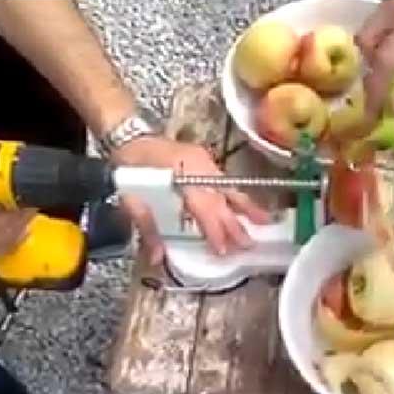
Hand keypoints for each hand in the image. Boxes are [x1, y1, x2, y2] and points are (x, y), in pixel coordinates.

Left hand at [112, 137, 270, 262]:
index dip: (214, 228)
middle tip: (248, 245)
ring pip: (228, 187)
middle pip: (221, 197)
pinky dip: (236, 197)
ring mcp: (204, 161)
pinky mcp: (204, 162)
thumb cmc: (130, 164)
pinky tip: (247, 208)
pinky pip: (224, 182)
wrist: (129, 136)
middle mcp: (198, 164)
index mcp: (181, 171)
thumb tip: (157, 257)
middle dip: (235, 223)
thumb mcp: (131, 197)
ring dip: (246, 207)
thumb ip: (147, 227)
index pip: (204, 204)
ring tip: (265, 223)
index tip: (222, 249)